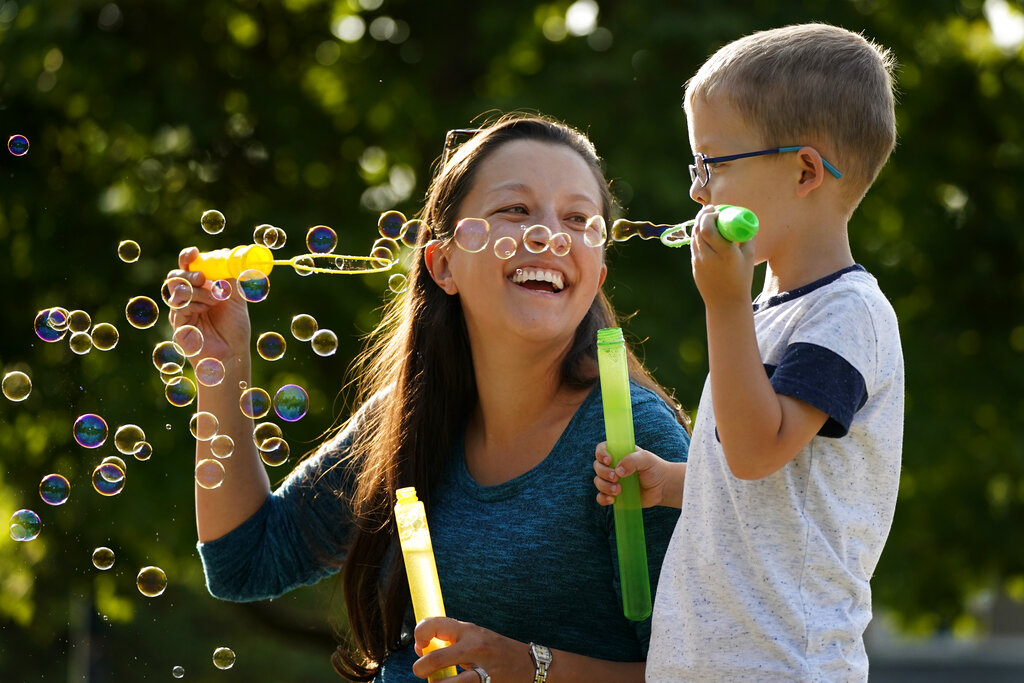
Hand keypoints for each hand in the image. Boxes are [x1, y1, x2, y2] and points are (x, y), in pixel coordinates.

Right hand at [166, 247, 251, 364]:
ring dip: (198, 291)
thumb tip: (225, 255)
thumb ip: (229, 278)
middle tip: (205, 279)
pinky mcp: (178, 325)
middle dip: (190, 274)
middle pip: (175, 276)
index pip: (187, 267)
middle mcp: (187, 298)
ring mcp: (180, 312)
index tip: (194, 253)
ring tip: (215, 300)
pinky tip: (206, 310)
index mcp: (199, 288)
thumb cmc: (234, 328)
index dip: (187, 257)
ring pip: (177, 290)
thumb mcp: (236, 298)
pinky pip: (179, 307)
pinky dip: (195, 304)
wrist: (234, 353)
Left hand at [412, 617, 532, 681]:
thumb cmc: (496, 651)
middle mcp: (474, 648)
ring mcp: (482, 670)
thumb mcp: (475, 637)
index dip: (419, 635)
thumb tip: (422, 649)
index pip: (433, 624)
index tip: (420, 647)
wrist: (531, 665)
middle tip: (421, 672)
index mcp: (468, 630)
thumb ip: (452, 639)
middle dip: (420, 669)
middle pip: (435, 659)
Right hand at [593, 442, 669, 507]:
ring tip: (619, 490)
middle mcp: (612, 466)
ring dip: (604, 486)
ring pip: (598, 482)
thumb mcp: (646, 459)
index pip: (602, 449)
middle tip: (616, 478)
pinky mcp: (613, 495)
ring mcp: (612, 481)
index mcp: (618, 453)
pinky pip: (601, 497)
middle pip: (597, 466)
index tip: (609, 461)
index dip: (601, 454)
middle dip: (604, 473)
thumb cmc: (654, 469)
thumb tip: (618, 471)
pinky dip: (603, 498)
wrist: (662, 487)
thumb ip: (632, 460)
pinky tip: (612, 499)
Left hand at [690, 204, 755, 308]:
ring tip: (709, 219)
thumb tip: (745, 219)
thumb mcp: (749, 256)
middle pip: (698, 229)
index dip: (710, 215)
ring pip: (694, 236)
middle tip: (710, 210)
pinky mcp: (694, 266)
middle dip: (703, 216)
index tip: (717, 210)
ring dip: (700, 225)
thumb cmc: (742, 278)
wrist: (726, 302)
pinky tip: (706, 233)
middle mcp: (708, 257)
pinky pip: (694, 245)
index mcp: (725, 253)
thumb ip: (747, 236)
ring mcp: (699, 262)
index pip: (708, 228)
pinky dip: (699, 236)